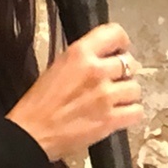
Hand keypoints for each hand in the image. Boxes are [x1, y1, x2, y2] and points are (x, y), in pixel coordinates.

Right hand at [6, 23, 143, 160]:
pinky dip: (131, 114)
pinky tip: (119, 115)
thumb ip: (83, 59)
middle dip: (124, 72)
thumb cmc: (38, 103)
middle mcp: (96, 71)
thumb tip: (104, 57)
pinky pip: (137, 112)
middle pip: (130, 63)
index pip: (115, 34)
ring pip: (135, 88)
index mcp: (79, 54)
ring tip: (114, 101)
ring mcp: (105, 96)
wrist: (31, 134)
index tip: (121, 49)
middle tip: (113, 81)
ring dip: (127, 95)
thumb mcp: (58, 67)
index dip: (122, 42)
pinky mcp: (110, 120)